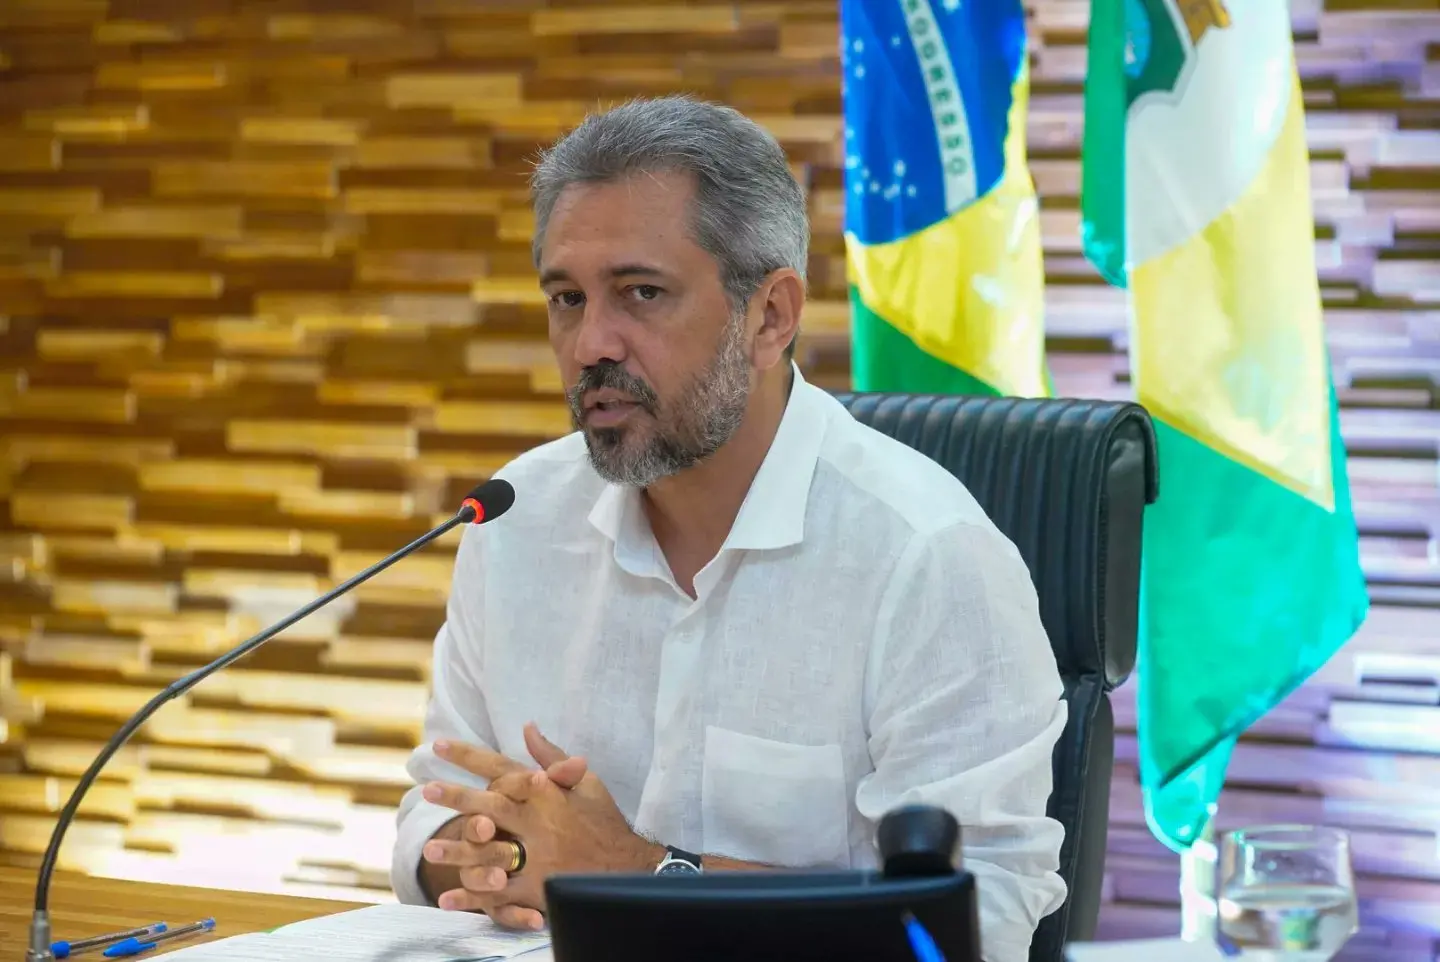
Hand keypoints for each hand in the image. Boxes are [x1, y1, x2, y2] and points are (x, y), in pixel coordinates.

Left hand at [426, 724, 661, 907]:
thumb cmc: (604, 820)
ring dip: (458, 851)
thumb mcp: (585, 782)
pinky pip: (499, 895)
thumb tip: (527, 727)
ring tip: (428, 849)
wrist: (627, 866)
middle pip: (489, 806)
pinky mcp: (536, 889)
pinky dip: (473, 897)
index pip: (502, 769)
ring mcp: (536, 858)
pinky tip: (447, 898)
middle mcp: (538, 823)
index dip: (469, 757)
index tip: (439, 746)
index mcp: (546, 794)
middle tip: (427, 790)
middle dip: (457, 798)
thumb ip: (552, 756)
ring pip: (489, 853)